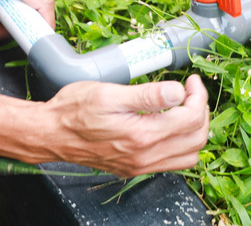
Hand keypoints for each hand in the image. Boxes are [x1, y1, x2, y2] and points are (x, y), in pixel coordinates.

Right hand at [39, 75, 208, 176]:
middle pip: (196, 139)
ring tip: (184, 108)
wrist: (50, 134)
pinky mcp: (134, 168)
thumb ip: (146, 95)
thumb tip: (177, 92)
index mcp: (141, 136)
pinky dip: (182, 144)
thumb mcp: (108, 94)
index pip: (190, 118)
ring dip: (194, 130)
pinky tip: (170, 126)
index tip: (190, 81)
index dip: (197, 96)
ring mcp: (140, 165)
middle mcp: (144, 156)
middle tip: (190, 92)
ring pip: (189, 155)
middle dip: (200, 111)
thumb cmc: (72, 111)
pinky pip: (173, 162)